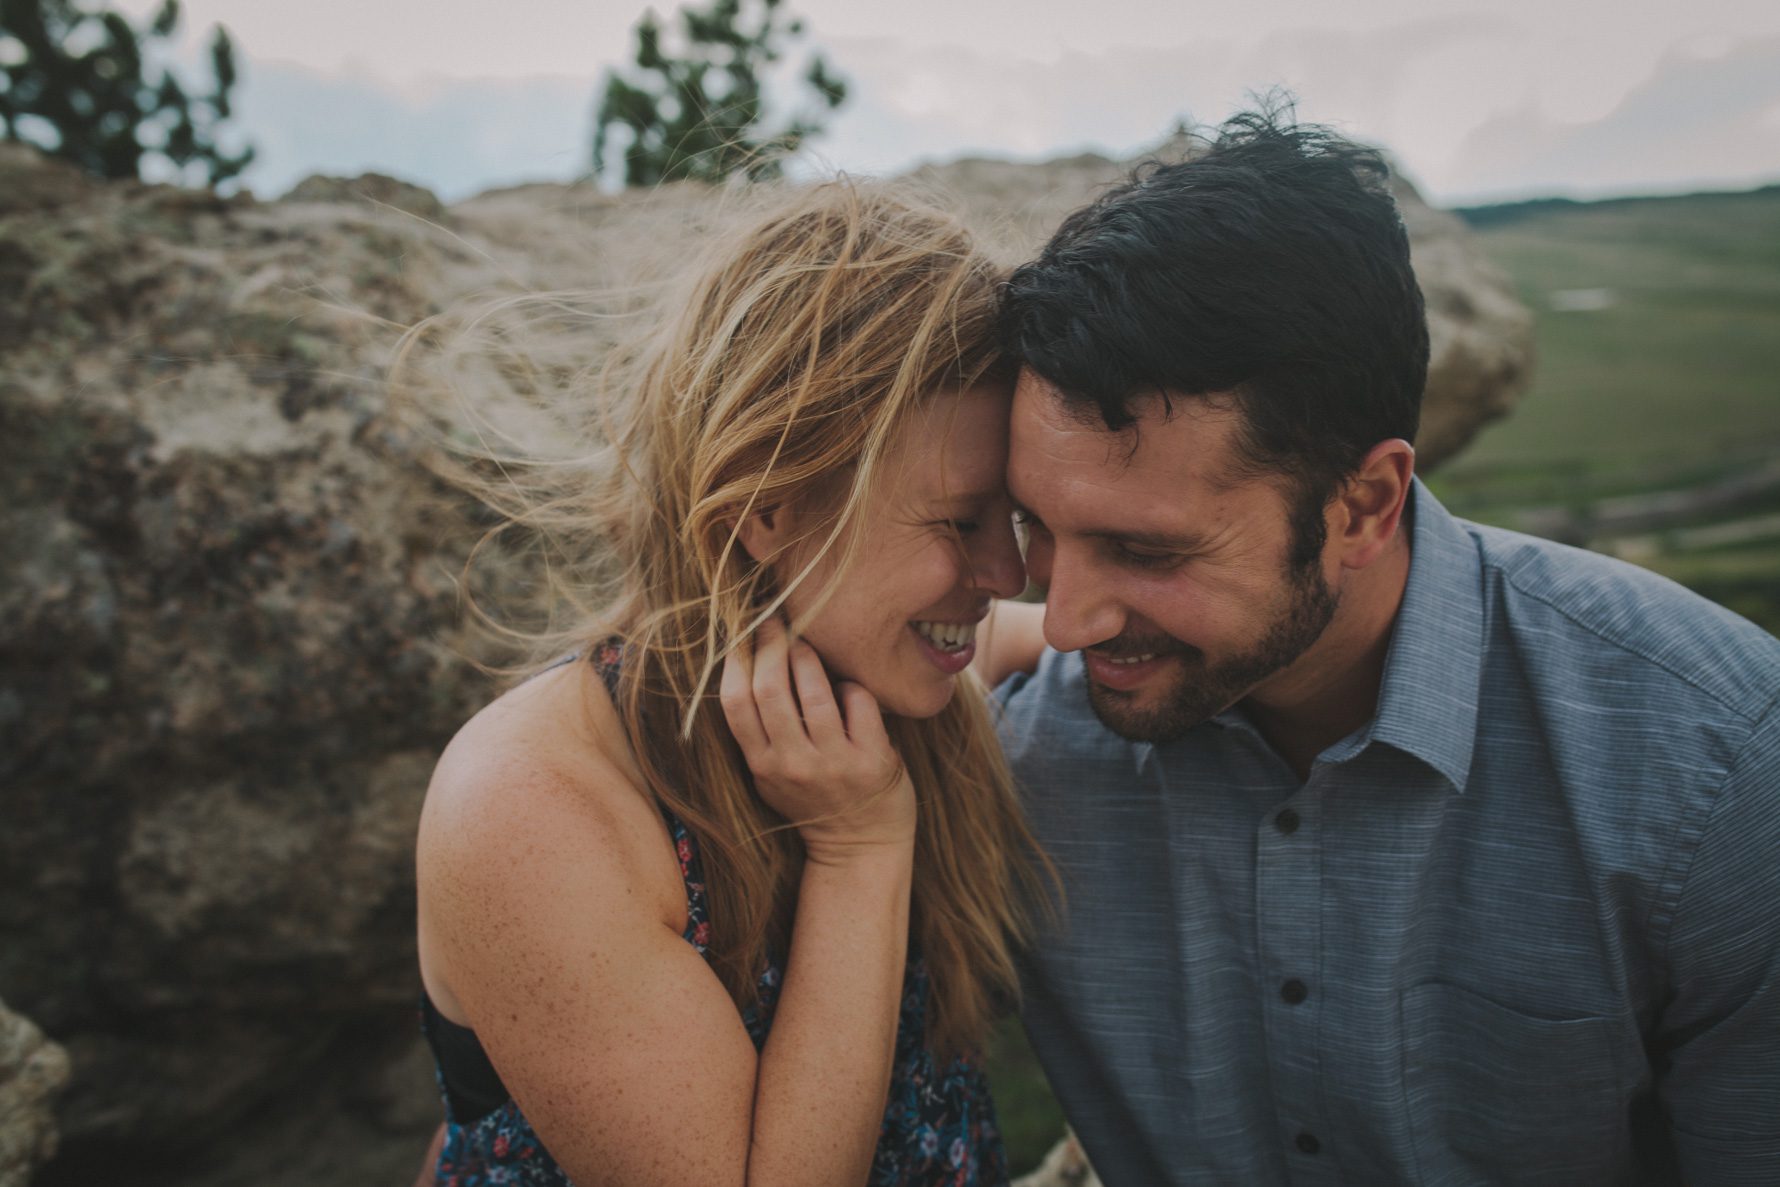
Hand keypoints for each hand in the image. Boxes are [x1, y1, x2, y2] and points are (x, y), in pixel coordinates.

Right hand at [720, 617, 916, 861]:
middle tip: (776, 621)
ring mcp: (834, 763)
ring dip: (809, 656)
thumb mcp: (771, 775)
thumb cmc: (813, 801)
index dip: (736, 660)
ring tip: (807, 644)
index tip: (742, 632)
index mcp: (762, 766)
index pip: (736, 703)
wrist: (861, 848)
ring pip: (816, 689)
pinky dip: (852, 686)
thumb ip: (759, 733)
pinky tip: (849, 688)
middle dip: (771, 644)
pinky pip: (858, 701)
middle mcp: (794, 764)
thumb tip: (748, 662)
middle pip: (771, 687)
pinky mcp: (873, 760)